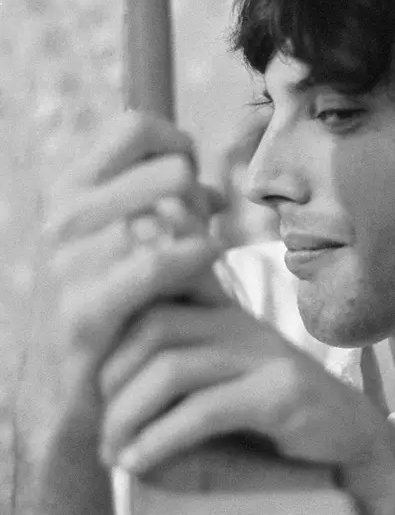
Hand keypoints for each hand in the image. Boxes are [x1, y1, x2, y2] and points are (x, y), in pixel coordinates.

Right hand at [28, 111, 227, 424]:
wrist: (65, 389)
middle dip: (202, 199)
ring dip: (202, 234)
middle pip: (170, 169)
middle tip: (201, 228)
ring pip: (172, 212)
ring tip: (204, 257)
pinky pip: (159, 262)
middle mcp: (64, 216)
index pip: (136, 126)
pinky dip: (196, 259)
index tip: (191, 180)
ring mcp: (69, 262)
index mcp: (71, 188)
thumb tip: (212, 189)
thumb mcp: (131, 240)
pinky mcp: (85, 309)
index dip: (179, 144)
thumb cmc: (113, 305)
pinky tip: (208, 266)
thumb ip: (166, 206)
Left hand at [98, 299, 394, 498]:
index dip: (111, 323)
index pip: (155, 288)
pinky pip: (205, 410)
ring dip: (127, 416)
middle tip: (96, 426)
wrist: (351, 447)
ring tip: (111, 454)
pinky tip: (137, 464)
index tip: (84, 376)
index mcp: (221, 310)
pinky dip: (160, 440)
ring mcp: (263, 354)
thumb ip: (172, 368)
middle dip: (110, 379)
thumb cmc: (271, 419)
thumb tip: (96, 393)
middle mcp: (240, 322)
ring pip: (172, 367)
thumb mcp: (218, 381)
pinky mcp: (282, 393)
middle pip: (152, 326)